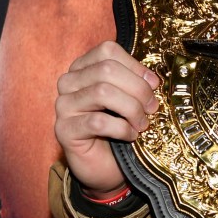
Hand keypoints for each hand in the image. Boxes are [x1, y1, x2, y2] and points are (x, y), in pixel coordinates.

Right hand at [54, 41, 160, 194]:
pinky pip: (98, 122)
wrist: (106, 165)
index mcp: (84, 68)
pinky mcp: (63, 130)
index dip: (135, 66)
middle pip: (107, 70)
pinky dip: (122, 128)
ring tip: (142, 123)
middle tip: (152, 108)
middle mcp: (68, 82)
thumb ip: (136, 83)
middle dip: (138, 89)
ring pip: (102, 92)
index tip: (154, 84)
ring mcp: (63, 105)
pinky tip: (130, 135)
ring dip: (131, 109)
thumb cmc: (120, 127)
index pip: (108, 51)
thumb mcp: (130, 99)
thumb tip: (153, 79)